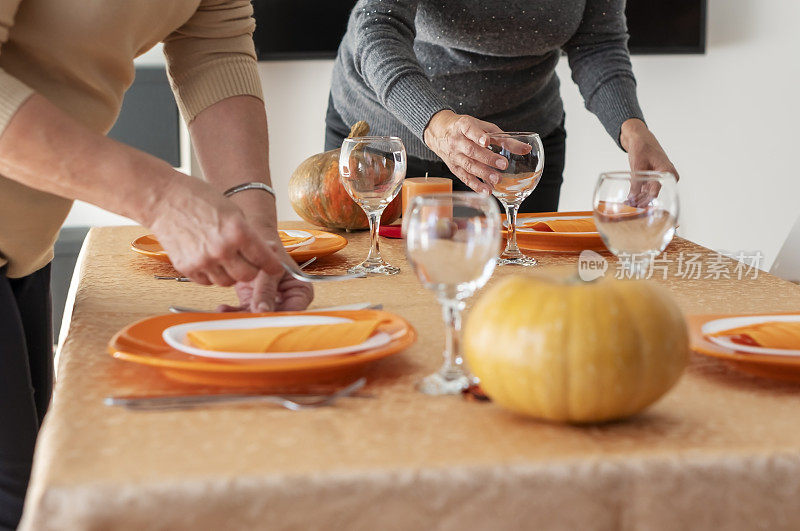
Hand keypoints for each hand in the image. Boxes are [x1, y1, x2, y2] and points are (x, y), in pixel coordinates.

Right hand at [147, 176, 282, 285]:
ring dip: (231, 273)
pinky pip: (208, 281)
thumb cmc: (197, 199)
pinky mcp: (187, 268)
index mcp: (237, 231)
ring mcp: (203, 261)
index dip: (273, 266)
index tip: (275, 268)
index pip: (264, 258)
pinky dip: (212, 275)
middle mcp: (222, 249)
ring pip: (228, 282)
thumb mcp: (233, 210)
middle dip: (251, 270)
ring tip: (225, 258)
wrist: (162, 199)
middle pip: (248, 276)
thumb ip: (248, 234)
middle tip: (248, 261)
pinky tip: (209, 260)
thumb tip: (265, 252)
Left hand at [218, 240, 312, 311]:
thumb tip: (262, 312)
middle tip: (242, 318)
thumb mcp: (270, 271)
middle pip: (276, 317)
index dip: (279, 317)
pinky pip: (245, 312)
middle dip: (257, 319)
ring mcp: (271, 303)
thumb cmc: (269, 252)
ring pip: (258, 317)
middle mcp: (288, 300)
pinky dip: (233, 312)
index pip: (294, 311)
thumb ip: (266, 291)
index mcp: (301, 292)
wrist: (256, 241)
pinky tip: (223, 309)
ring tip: (226, 313)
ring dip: (241, 317)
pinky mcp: (255, 303)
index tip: (263, 317)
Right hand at [423, 110, 509, 193]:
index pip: (470, 130)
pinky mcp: (454, 168)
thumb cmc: (466, 129)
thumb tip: (526, 149)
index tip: (486, 141)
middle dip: (487, 158)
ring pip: (468, 165)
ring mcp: (454, 156)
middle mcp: (456, 141)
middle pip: (471, 151)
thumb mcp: (484, 128)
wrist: (439, 133)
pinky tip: (487, 191)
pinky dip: (476, 185)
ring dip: (483, 173)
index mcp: (463, 126)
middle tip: (503, 164)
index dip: (477, 135)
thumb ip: (504, 139)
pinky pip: (464, 177)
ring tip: (497, 180)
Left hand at [620, 119, 678, 206]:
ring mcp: (658, 177)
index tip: (637, 208)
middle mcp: (665, 176)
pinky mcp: (651, 177)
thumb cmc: (642, 146)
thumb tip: (632, 198)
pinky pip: (645, 188)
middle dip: (641, 202)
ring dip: (638, 199)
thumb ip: (636, 182)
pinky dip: (637, 193)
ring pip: (648, 193)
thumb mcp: (638, 165)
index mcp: (667, 172)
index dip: (645, 202)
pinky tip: (629, 200)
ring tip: (628, 206)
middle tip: (630, 209)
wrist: (639, 137)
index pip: (656, 192)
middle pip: (653, 194)